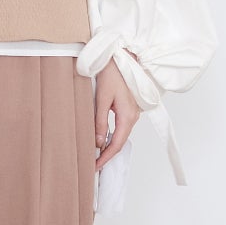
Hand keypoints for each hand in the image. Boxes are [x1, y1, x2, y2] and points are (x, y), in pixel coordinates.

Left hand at [93, 56, 140, 173]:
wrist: (122, 57)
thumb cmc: (113, 73)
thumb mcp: (102, 98)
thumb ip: (100, 121)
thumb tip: (98, 142)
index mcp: (128, 116)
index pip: (116, 144)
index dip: (105, 158)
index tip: (94, 167)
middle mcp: (133, 117)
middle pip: (119, 142)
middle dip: (107, 155)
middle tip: (92, 165)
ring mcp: (133, 113)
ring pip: (120, 135)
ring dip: (109, 146)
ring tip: (95, 155)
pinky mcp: (129, 109)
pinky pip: (121, 127)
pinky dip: (112, 136)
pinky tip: (102, 139)